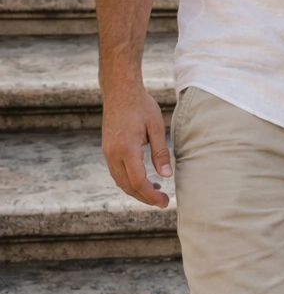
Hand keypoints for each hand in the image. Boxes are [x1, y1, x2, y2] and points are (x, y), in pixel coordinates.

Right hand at [101, 78, 172, 207]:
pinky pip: (116, 172)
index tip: (164, 202)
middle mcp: (113, 154)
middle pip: (127, 186)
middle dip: (144, 197)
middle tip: (162, 202)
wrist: (119, 90)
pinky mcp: (107, 149)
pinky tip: (142, 180)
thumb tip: (166, 176)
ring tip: (155, 193)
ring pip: (120, 181)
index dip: (151, 195)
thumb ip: (160, 152)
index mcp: (126, 149)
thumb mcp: (156, 126)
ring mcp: (107, 152)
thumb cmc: (140, 105)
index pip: (138, 181)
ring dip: (136, 191)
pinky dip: (128, 181)